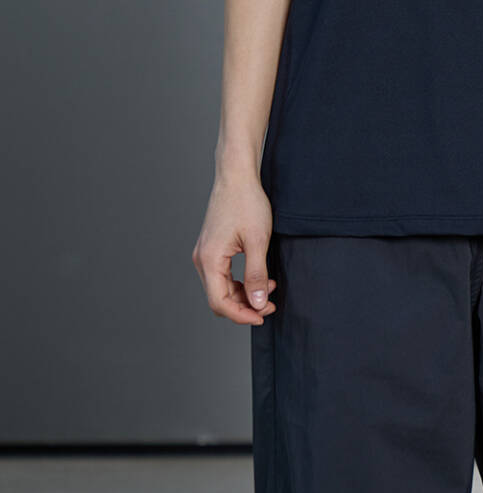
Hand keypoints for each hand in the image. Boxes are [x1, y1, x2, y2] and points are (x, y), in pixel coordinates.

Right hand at [192, 172, 278, 325]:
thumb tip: (257, 304)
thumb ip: (257, 274)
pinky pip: (222, 275)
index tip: (262, 316)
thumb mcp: (258, 240)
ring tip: (268, 288)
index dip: (241, 315)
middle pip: (219, 298)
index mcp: (209, 259)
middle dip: (245, 305)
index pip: (220, 302)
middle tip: (270, 303)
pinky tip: (258, 278)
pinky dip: (239, 282)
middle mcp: (201, 259)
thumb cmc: (247, 202)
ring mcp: (204, 253)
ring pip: (221, 288)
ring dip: (244, 294)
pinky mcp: (211, 248)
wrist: (237, 176)